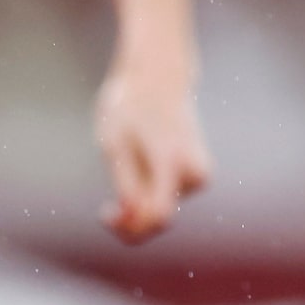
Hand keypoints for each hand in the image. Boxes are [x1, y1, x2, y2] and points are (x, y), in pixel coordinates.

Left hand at [94, 67, 211, 244]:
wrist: (158, 78)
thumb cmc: (129, 107)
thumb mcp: (114, 143)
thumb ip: (125, 181)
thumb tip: (130, 215)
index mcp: (170, 159)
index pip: (159, 213)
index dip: (131, 227)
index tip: (105, 213)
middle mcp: (193, 169)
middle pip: (163, 218)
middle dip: (134, 220)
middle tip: (107, 210)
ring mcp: (199, 172)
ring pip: (165, 208)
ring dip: (141, 203)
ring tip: (124, 172)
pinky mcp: (198, 174)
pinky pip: (170, 198)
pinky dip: (151, 194)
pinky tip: (140, 170)